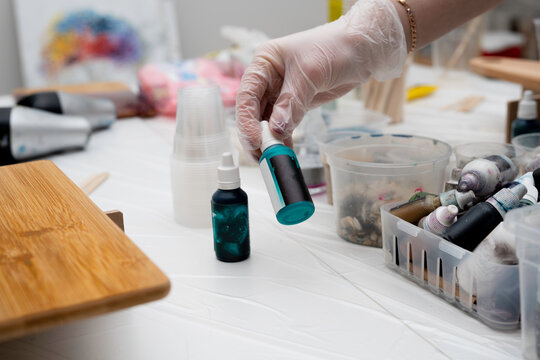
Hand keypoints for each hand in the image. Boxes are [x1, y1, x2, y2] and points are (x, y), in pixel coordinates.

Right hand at [236, 0, 406, 157]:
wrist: (361, 51)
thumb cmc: (335, 48)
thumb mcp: (311, 73)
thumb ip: (292, 102)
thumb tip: (277, 129)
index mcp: (264, 63)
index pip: (246, 95)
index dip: (247, 120)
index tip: (256, 140)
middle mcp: (267, 79)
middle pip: (252, 112)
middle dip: (256, 135)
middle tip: (263, 155)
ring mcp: (280, 93)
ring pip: (266, 122)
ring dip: (269, 141)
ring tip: (274, 157)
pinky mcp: (294, 105)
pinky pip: (283, 126)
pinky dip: (283, 140)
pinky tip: (286, 152)